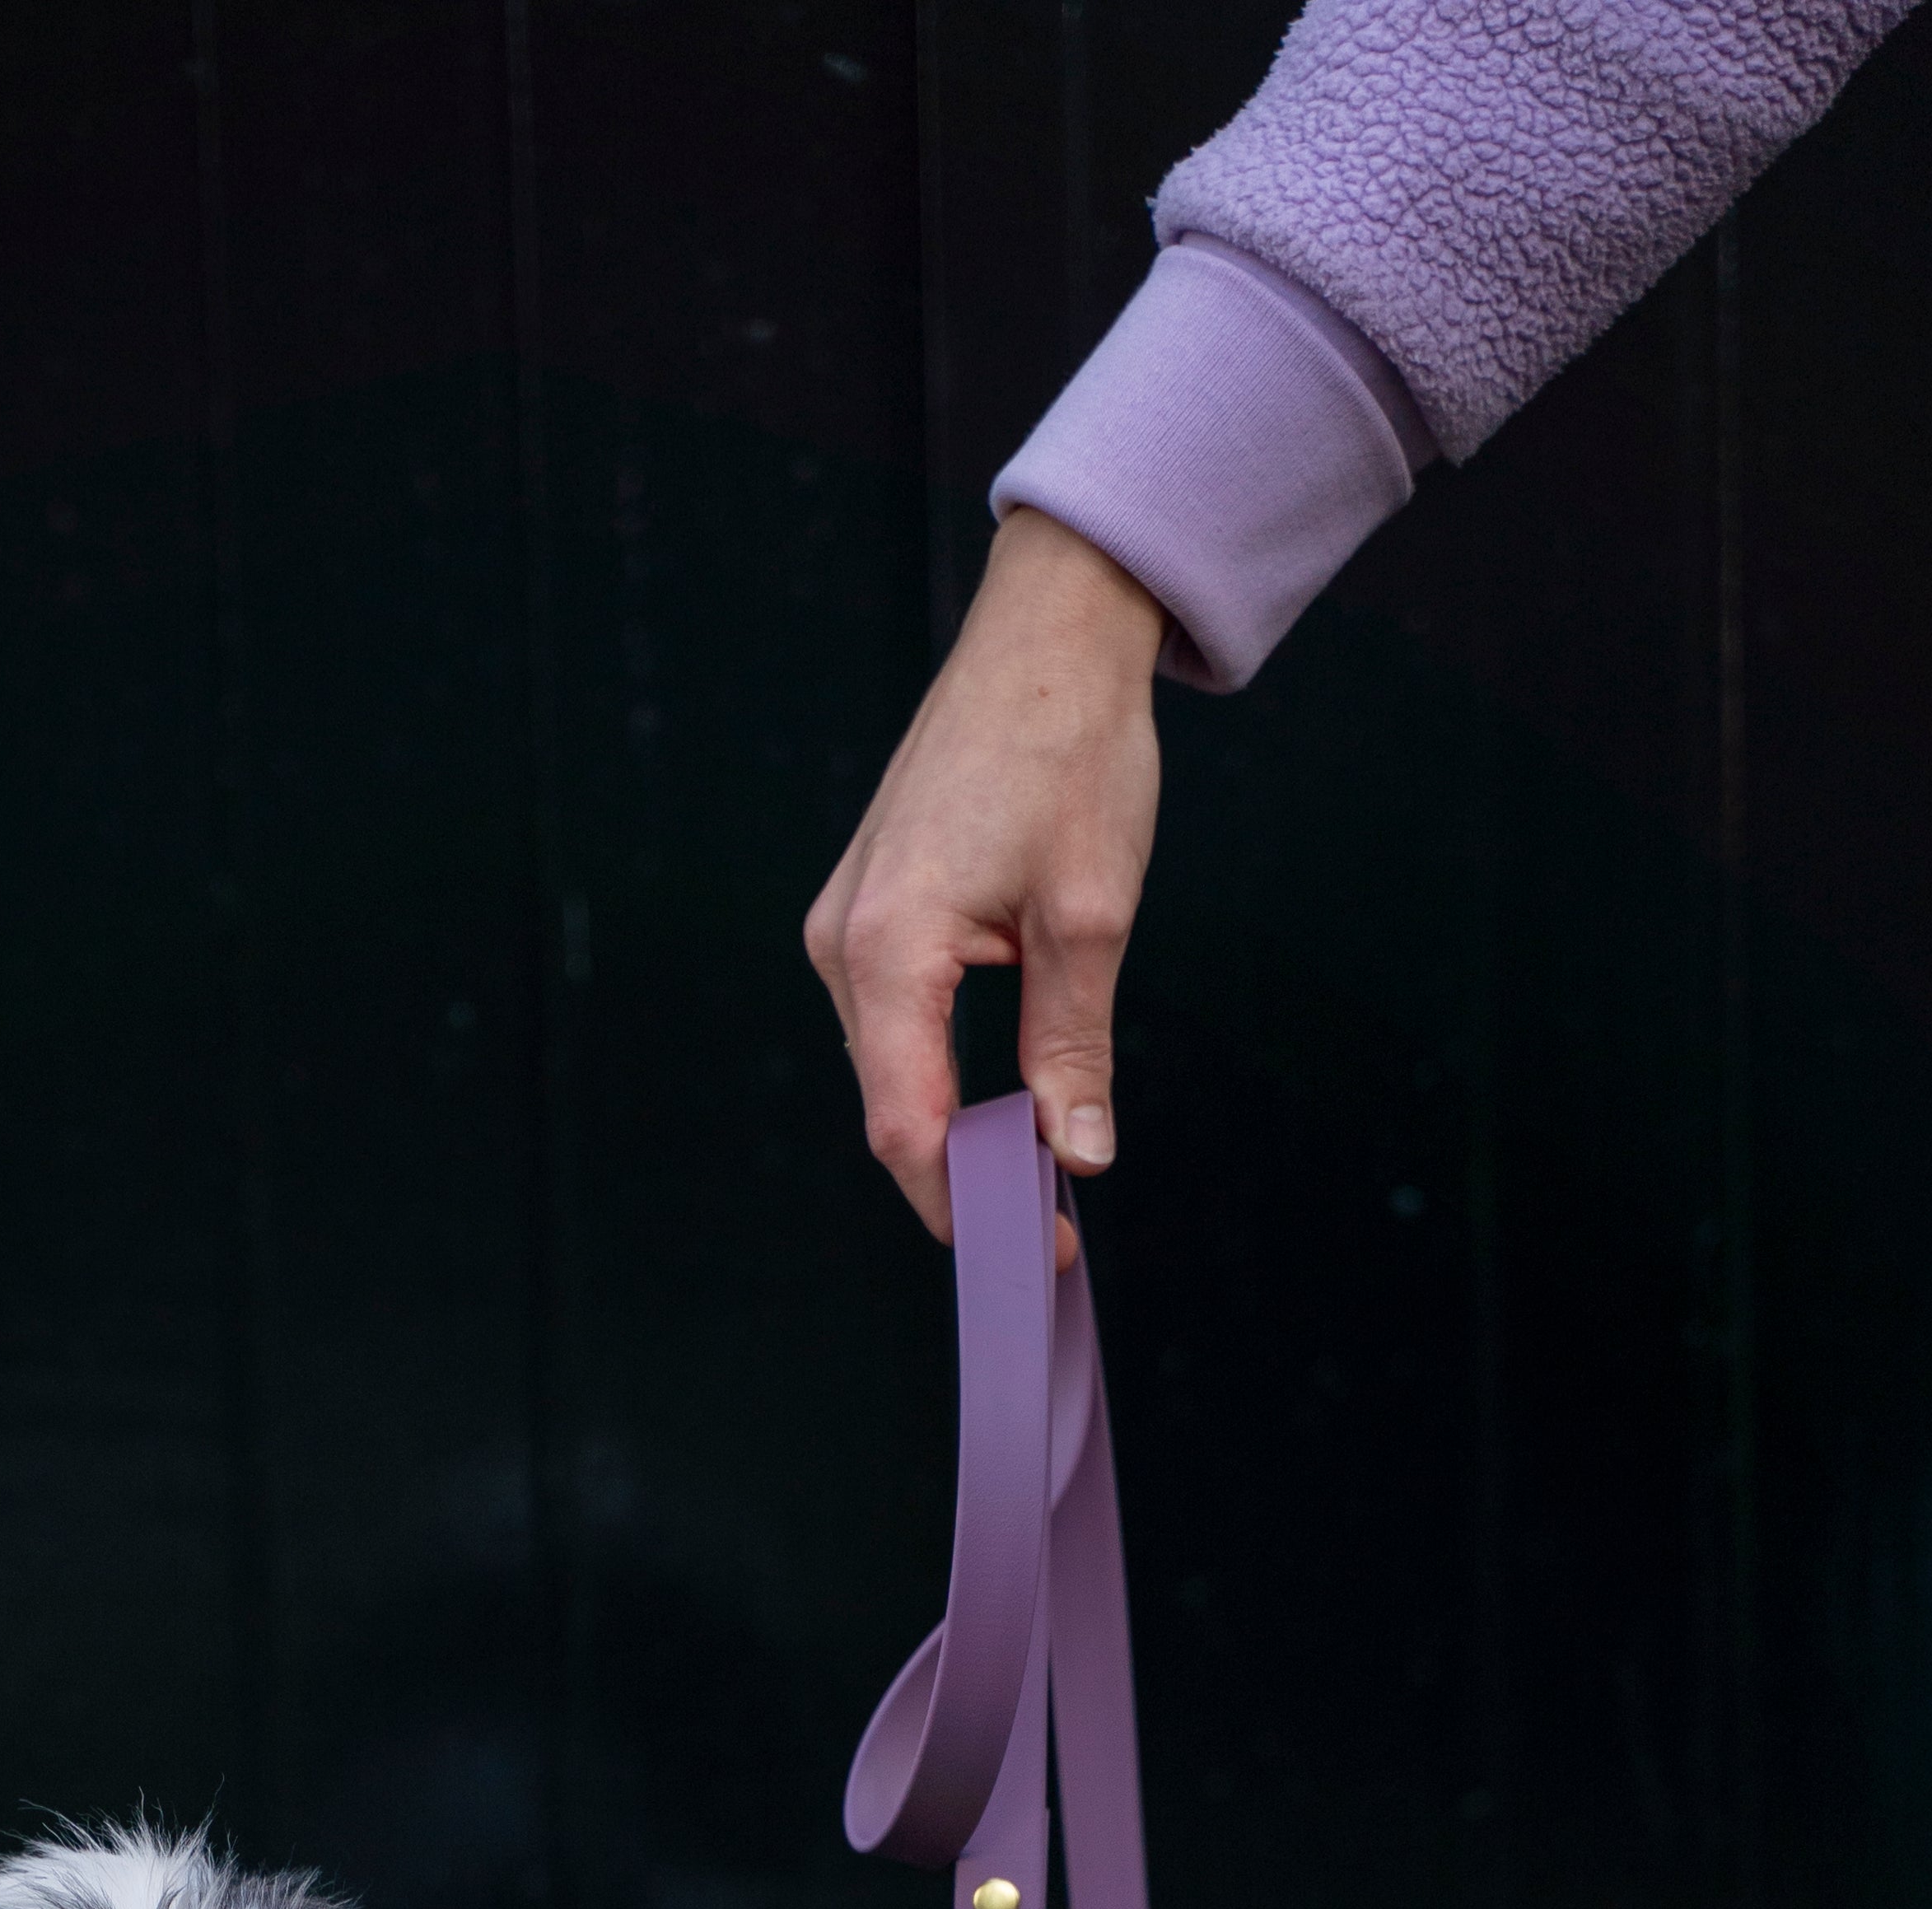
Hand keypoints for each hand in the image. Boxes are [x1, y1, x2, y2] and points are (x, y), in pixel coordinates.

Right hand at [804, 507, 1166, 1244]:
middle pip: (892, 1105)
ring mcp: (844, 925)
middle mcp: (841, 943)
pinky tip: (997, 1093)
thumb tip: (1077, 1153)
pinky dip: (941, 1067)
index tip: (1033, 1246)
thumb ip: (1072, 1046)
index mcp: (887, 947)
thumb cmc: (1068, 751)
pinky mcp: (864, 909)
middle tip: (1048, 1223)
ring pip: (892, 1067)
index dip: (964, 1203)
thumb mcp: (1090, 914)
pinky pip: (893, 1019)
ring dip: (955, 1122)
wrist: (1046, 639)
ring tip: (1034, 1164)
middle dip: (963, 1174)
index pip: (906, 1124)